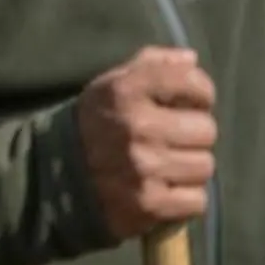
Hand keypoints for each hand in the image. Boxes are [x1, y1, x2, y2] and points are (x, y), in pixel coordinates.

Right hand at [77, 46, 216, 237]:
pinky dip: (185, 198)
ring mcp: (143, 168)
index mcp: (126, 89)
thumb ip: (155, 64)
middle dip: (194, 134)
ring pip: (204, 167)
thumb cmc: (100, 122)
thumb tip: (192, 60)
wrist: (58, 175)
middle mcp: (136, 126)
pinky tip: (165, 189)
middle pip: (206, 130)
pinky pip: (197, 200)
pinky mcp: (148, 204)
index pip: (193, 82)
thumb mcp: (116, 82)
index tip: (186, 103)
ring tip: (167, 165)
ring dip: (190, 167)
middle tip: (173, 139)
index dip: (199, 94)